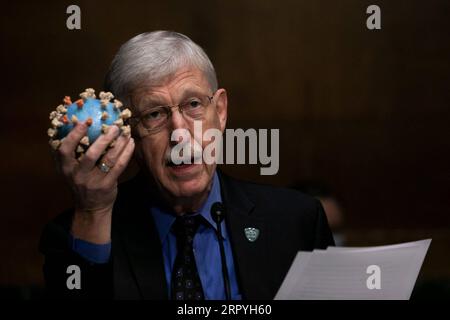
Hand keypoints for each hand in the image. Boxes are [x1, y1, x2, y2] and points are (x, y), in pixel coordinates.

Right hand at [55, 122, 134, 242]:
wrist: (90, 208)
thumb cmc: (81, 182)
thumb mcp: (69, 170)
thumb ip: (70, 153)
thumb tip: (75, 125)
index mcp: (66, 168)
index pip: (65, 150)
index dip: (74, 135)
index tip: (84, 122)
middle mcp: (78, 175)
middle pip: (91, 154)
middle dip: (104, 139)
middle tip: (114, 126)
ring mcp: (94, 181)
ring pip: (108, 159)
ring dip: (119, 144)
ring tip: (126, 133)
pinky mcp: (107, 185)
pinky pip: (119, 166)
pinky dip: (126, 153)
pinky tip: (131, 144)